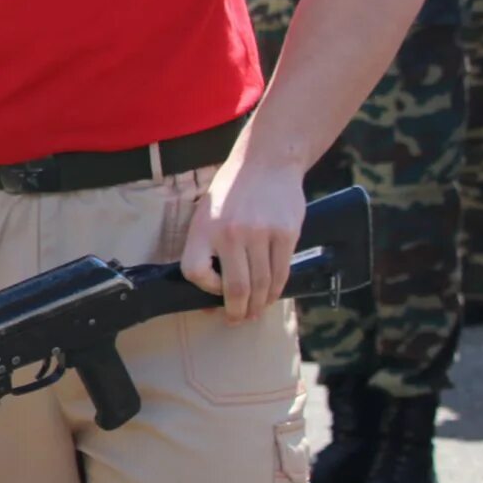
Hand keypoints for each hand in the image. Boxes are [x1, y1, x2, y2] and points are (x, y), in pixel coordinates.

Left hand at [181, 152, 304, 323]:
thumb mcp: (206, 214)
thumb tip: (210, 287)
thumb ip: (206, 246)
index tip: (213, 293)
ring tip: (255, 312)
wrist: (266, 163)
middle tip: (237, 320)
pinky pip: (282, 271)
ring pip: (262, 284)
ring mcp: (261, 234)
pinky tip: (272, 294)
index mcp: (204, 229)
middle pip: (236, 287)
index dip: (205, 289)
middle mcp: (231, 233)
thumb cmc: (231, 193)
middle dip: (237, 311)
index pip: (196, 273)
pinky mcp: (286, 234)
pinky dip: (277, 289)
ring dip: (259, 304)